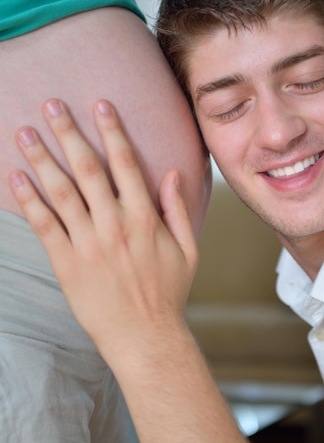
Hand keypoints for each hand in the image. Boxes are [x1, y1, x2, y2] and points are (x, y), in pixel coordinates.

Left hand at [8, 99, 198, 358]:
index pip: (126, 163)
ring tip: (24, 133)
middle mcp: (114, 225)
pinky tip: (17, 178)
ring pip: (61, 192)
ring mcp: (88, 244)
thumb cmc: (168, 294)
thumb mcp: (188, 250)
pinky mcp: (67, 264)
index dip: (112, 130)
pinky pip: (44, 226)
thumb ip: (178, 210)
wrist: (145, 337)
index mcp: (144, 218)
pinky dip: (29, 200)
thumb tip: (172, 173)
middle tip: (51, 105)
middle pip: (87, 169)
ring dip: (41, 159)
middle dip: (68, 132)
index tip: (100, 105)